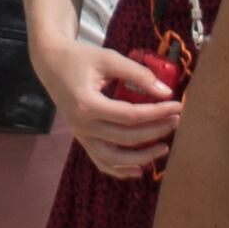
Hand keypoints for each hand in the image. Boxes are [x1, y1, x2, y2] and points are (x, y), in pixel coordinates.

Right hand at [44, 38, 184, 175]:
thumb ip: (137, 73)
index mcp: (87, 104)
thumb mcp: (109, 59)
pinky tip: (139, 169)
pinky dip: (120, 170)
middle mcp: (82, 125)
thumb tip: (165, 92)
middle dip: (155, 131)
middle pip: (126, 138)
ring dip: (141, 158)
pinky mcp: (81, 139)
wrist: (51, 63)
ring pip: (113, 159)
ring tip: (163, 148)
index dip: (157, 113)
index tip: (177, 106)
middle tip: (176, 121)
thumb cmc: (81, 58)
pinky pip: (101, 161)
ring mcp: (80, 136)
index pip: (131, 116)